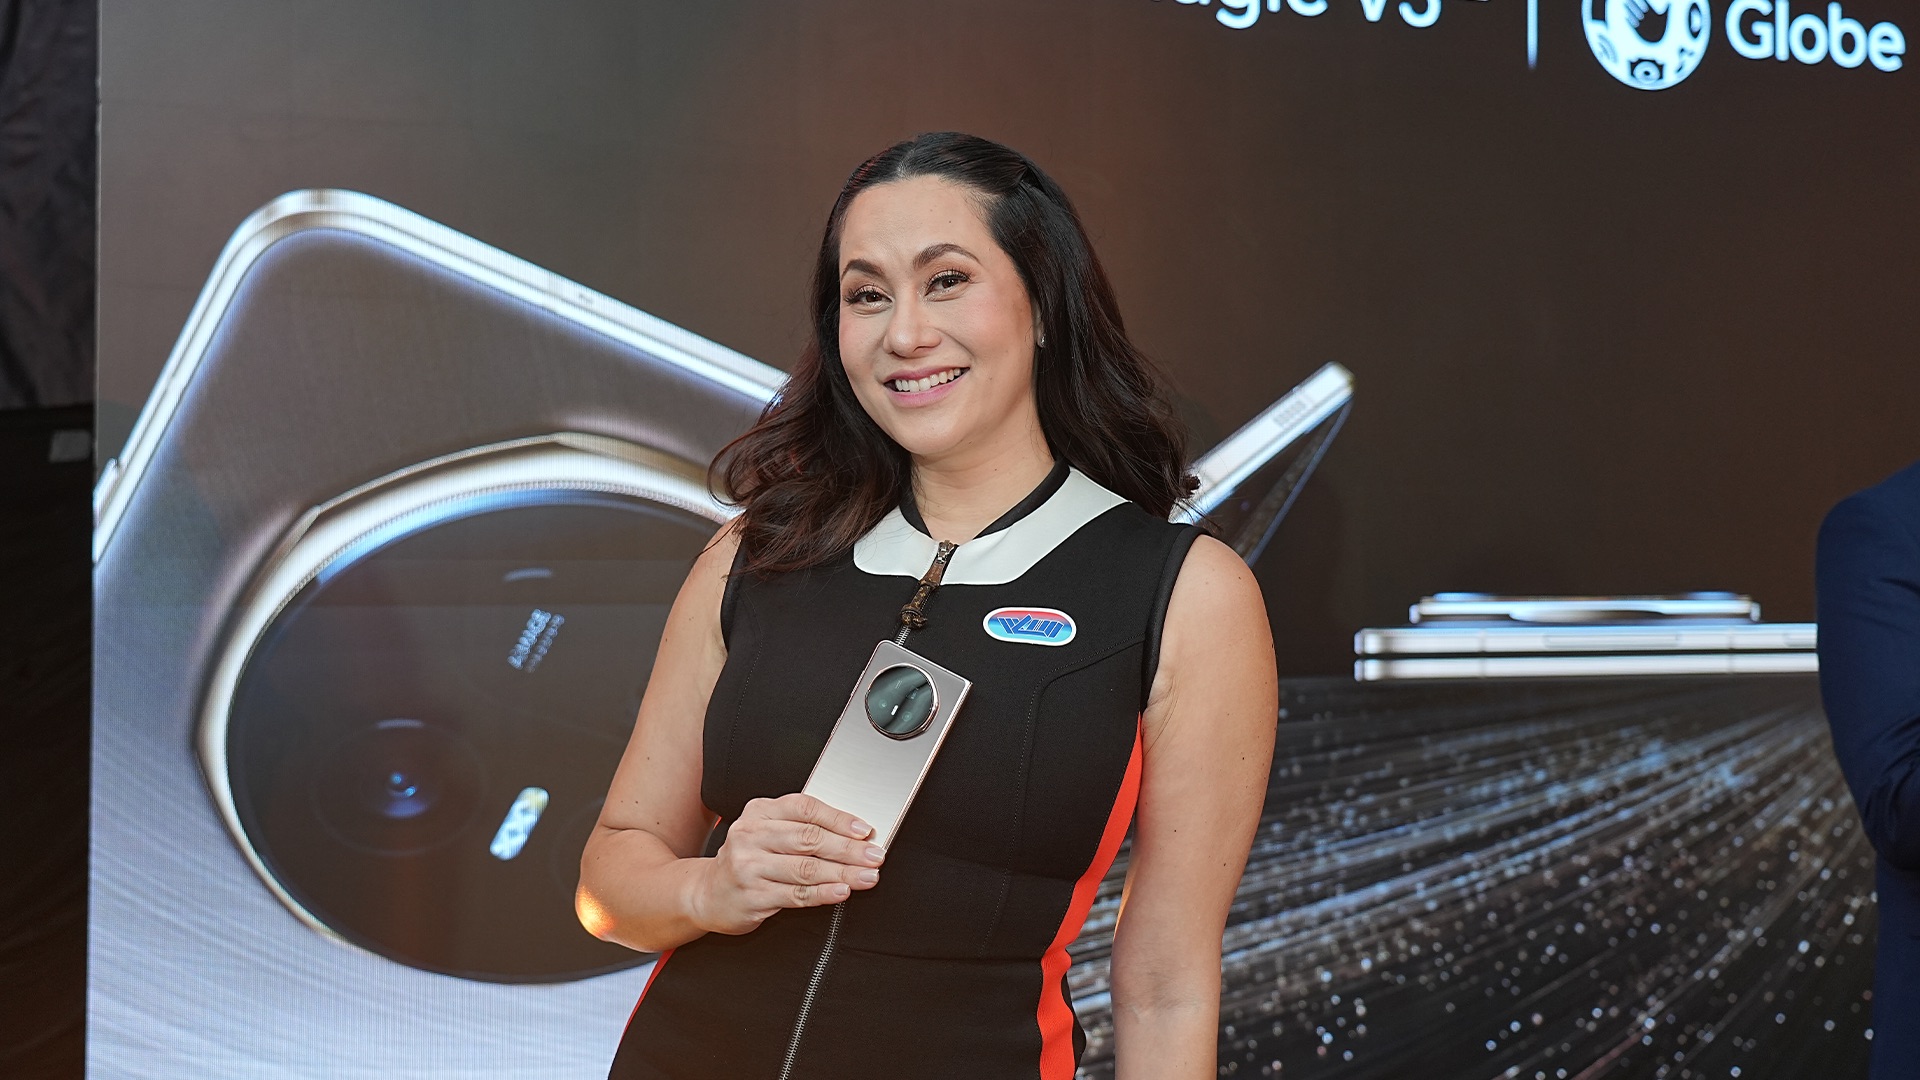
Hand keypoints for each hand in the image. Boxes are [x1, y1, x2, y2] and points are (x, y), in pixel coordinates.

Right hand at [691, 793, 885, 934]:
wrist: (707, 893)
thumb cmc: (748, 860)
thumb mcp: (767, 832)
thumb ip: (802, 828)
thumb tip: (853, 835)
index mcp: (759, 812)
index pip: (805, 809)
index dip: (839, 819)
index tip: (864, 831)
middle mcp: (751, 835)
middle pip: (808, 839)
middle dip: (848, 849)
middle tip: (874, 856)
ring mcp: (748, 867)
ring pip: (805, 868)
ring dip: (842, 873)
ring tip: (866, 876)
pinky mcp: (752, 896)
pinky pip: (796, 894)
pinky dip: (823, 894)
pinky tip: (841, 891)